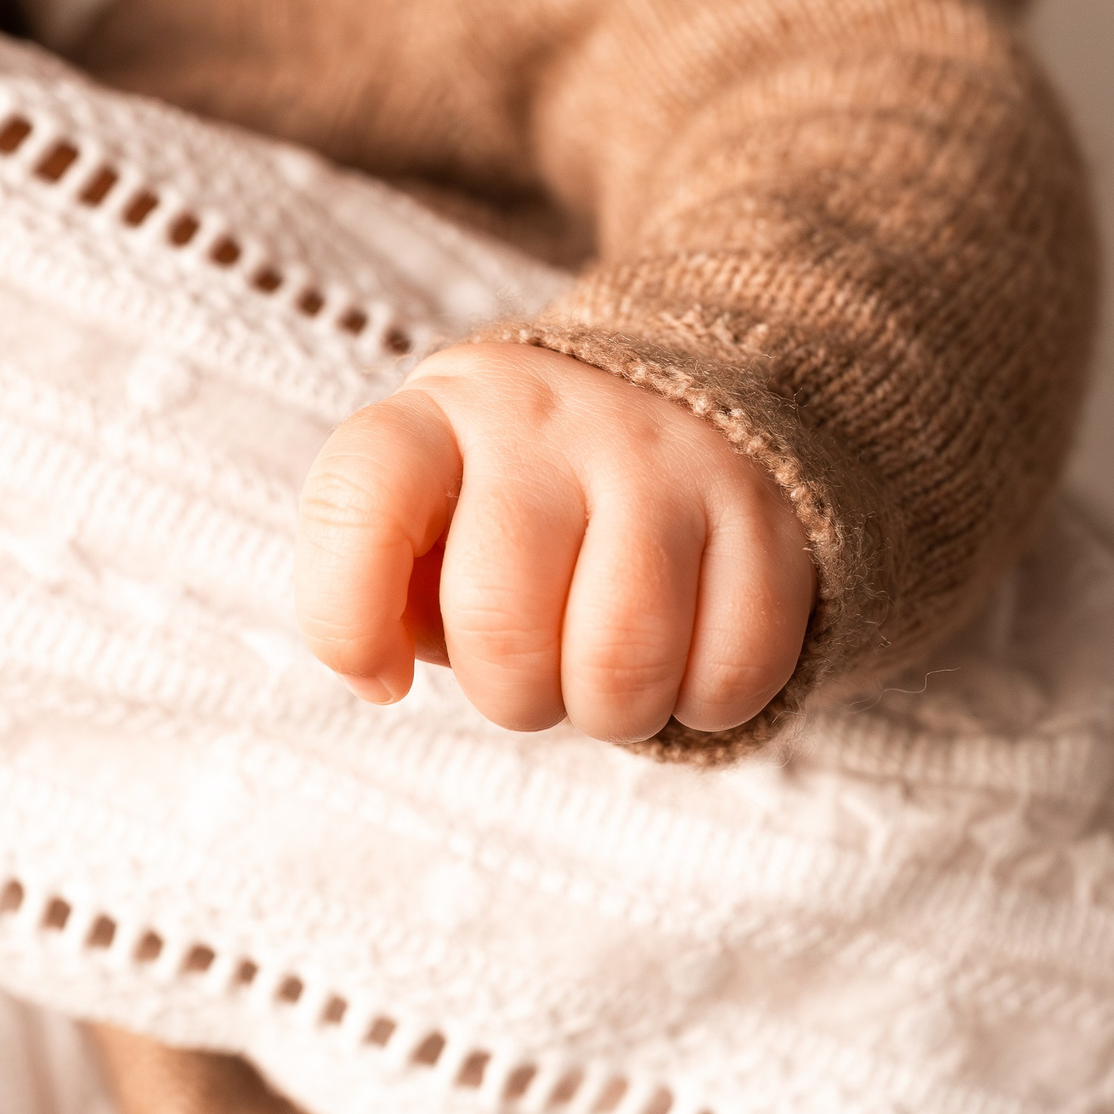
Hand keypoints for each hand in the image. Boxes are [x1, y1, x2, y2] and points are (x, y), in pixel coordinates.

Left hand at [295, 343, 812, 742]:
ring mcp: (668, 456)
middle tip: (535, 676)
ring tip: (606, 671)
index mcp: (443, 414)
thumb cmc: (520, 504)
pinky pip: (732, 671)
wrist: (682, 401)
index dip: (347, 622)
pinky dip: (703, 705)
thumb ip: (389, 587)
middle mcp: (551, 418)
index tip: (381, 678)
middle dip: (512, 696)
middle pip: (502, 623)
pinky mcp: (766, 508)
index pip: (360, 500)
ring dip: (609, 712)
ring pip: (623, 662)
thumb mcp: (433, 516)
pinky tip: (686, 654)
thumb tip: (384, 671)